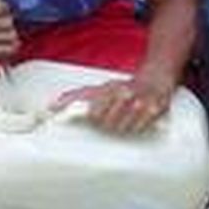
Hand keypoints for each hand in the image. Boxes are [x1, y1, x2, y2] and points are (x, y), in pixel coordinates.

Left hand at [50, 73, 174, 133]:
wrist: (155, 79)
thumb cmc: (124, 87)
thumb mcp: (100, 87)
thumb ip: (76, 96)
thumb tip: (52, 106)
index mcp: (110, 88)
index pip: (94, 114)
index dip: (94, 117)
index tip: (97, 115)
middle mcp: (125, 94)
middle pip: (108, 124)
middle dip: (109, 123)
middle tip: (116, 115)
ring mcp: (141, 103)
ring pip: (123, 129)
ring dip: (123, 126)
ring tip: (127, 116)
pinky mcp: (155, 110)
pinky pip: (139, 129)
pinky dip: (137, 127)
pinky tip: (138, 119)